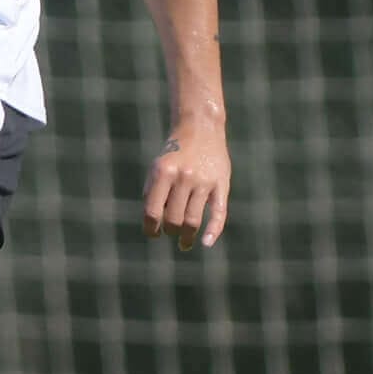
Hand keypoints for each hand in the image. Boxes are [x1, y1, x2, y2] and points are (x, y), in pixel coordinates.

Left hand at [142, 121, 229, 249]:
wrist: (200, 129)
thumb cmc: (174, 153)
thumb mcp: (157, 168)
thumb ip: (153, 192)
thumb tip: (152, 223)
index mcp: (163, 174)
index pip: (153, 212)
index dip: (151, 228)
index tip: (153, 234)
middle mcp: (183, 178)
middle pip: (174, 219)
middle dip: (170, 231)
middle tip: (170, 234)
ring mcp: (204, 181)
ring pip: (193, 220)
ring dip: (187, 237)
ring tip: (184, 244)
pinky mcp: (221, 184)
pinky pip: (219, 212)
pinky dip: (214, 230)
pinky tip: (206, 243)